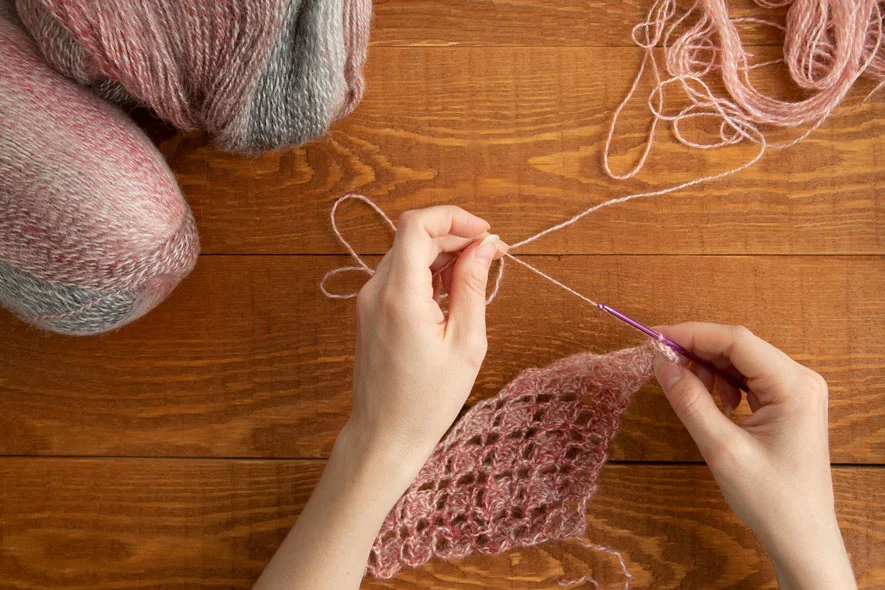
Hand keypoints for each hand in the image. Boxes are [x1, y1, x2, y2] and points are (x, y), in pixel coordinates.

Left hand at [253, 206, 504, 589]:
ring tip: (476, 276)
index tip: (486, 234)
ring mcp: (368, 300)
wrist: (384, 436)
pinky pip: (399, 275)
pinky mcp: (370, 311)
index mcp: (400, 295)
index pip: (417, 225)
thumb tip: (485, 246)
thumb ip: (472, 286)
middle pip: (413, 236)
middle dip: (455, 235)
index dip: (454, 218)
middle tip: (492, 255)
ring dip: (442, 254)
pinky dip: (427, 272)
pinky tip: (452, 294)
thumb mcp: (465, 343)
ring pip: (406, 253)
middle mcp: (376, 290)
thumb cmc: (428, 399)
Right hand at [653, 323, 854, 589]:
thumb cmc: (770, 498)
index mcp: (794, 385)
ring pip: (740, 361)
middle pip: (738, 347)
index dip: (692, 334)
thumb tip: (661, 363)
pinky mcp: (788, 403)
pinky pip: (747, 378)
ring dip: (708, 369)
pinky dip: (721, 384)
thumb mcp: (722, 449)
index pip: (736, 341)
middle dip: (697, 351)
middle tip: (661, 364)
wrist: (801, 536)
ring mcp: (796, 390)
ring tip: (689, 393)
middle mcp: (800, 379)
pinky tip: (711, 404)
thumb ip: (690, 401)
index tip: (654, 339)